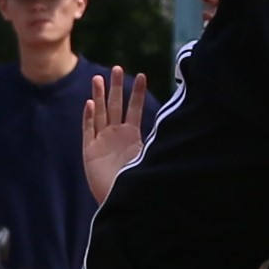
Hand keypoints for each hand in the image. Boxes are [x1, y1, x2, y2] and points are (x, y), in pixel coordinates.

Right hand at [77, 63, 149, 195]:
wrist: (121, 200)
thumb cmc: (138, 181)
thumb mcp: (151, 157)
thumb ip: (158, 142)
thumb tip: (179, 126)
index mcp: (131, 136)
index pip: (134, 109)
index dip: (137, 93)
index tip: (142, 75)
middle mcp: (115, 135)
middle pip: (114, 106)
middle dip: (115, 87)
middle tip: (116, 68)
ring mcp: (101, 141)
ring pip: (99, 113)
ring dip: (98, 96)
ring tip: (98, 78)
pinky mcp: (90, 151)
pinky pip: (89, 130)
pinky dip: (89, 117)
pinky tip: (90, 103)